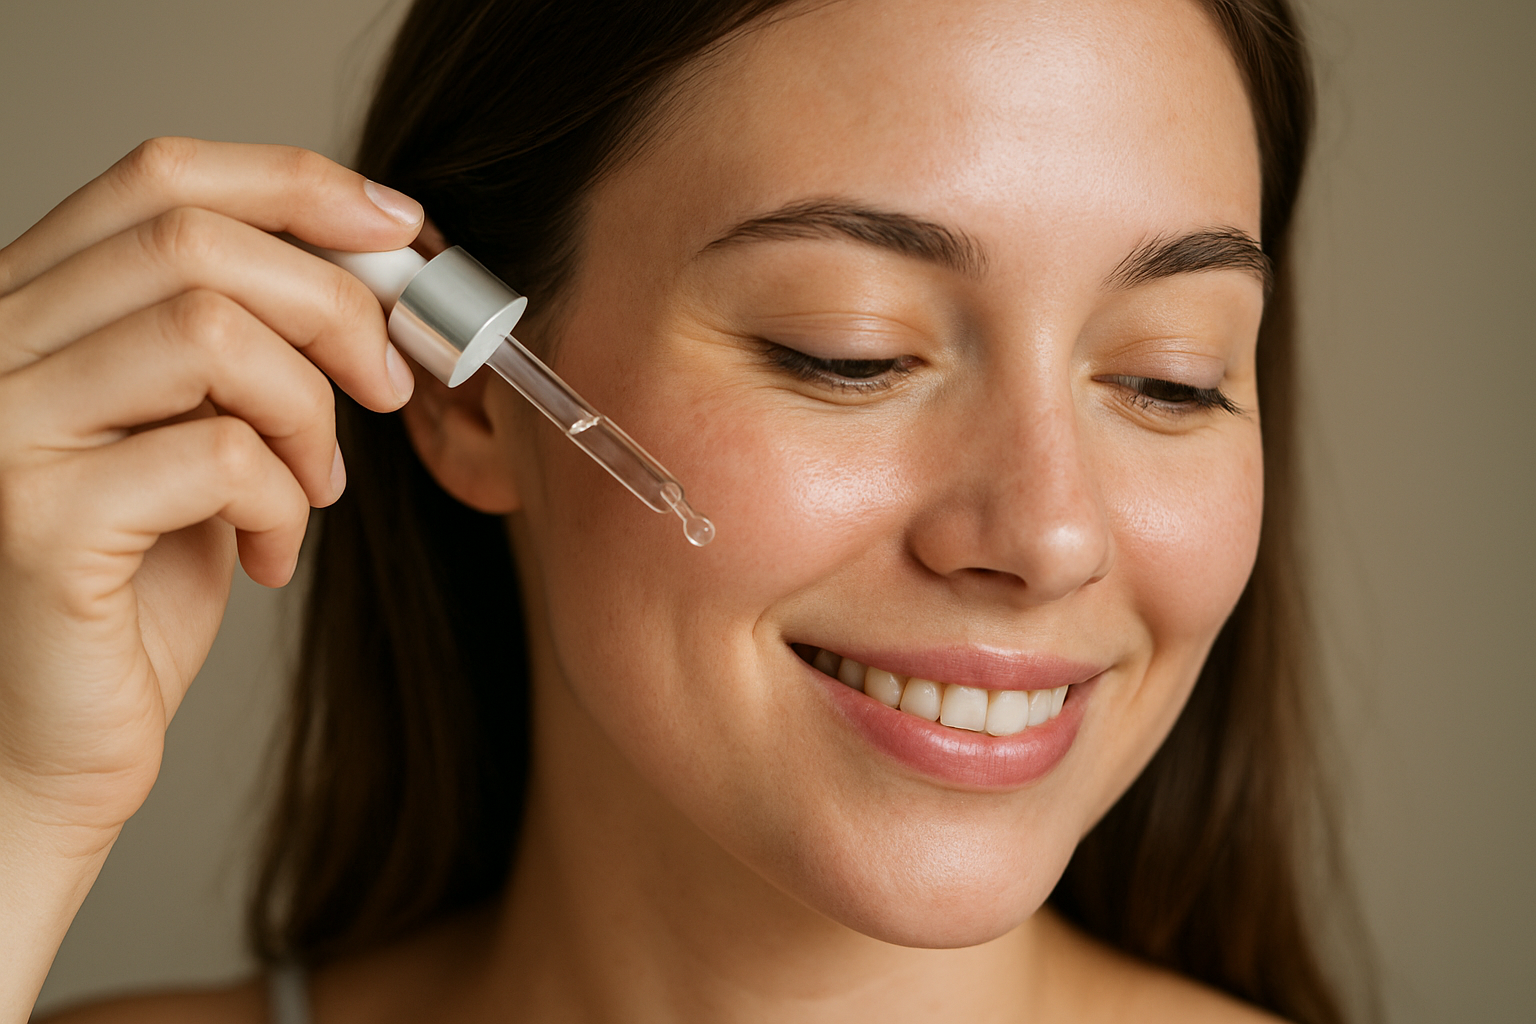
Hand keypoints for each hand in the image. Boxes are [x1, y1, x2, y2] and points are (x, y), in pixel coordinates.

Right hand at [0, 137, 419, 846]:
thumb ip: (243, 350)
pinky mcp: (36, 520)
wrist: (50, 743)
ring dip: (309, 415)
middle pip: (196, 244)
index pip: (158, 178)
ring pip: (211, 335)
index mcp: (29, 309)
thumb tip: (378, 269)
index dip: (295, 184)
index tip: (399, 228)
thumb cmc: (132, 592)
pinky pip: (219, 456)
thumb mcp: (194, 438)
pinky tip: (269, 556)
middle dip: (334, 307)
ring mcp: (1, 427)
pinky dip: (283, 502)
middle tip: (389, 386)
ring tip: (316, 490)